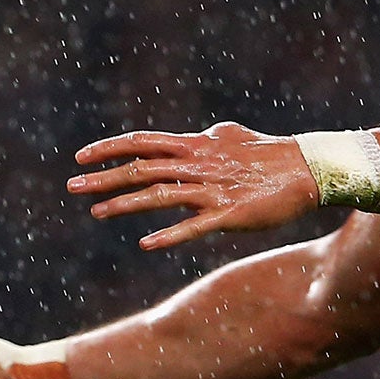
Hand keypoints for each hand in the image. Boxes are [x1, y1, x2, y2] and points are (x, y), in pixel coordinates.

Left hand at [67, 123, 320, 248]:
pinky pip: (193, 227)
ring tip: (96, 213)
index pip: (141, 143)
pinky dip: (169, 235)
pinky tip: (146, 244)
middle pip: (141, 169)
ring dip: (124, 206)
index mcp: (194, 145)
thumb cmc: (269, 152)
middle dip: (103, 178)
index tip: (80, 156)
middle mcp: (197, 164)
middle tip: (72, 186)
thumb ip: (206, 138)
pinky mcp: (228, 214)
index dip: (108, 149)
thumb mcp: (231, 135)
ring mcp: (211, 190)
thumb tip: (197, 134)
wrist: (308, 170)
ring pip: (159, 197)